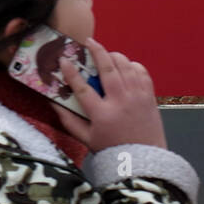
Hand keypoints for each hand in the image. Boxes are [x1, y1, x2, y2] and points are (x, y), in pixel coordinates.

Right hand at [53, 37, 167, 151]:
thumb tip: (54, 103)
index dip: (71, 72)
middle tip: (89, 42)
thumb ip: (69, 121)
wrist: (144, 161)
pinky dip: (131, 65)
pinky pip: (140, 71)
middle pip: (107, 68)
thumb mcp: (87, 139)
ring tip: (106, 54)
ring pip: (125, 65)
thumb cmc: (113, 150)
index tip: (63, 60)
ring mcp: (137, 97)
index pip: (82, 88)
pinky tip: (124, 67)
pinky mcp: (149, 96)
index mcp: (102, 115)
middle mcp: (120, 102)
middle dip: (96, 51)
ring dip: (114, 56)